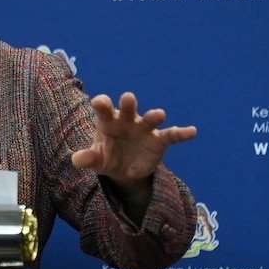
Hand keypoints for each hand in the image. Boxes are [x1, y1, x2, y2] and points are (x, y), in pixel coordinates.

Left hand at [71, 92, 196, 184]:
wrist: (124, 170)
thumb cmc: (107, 157)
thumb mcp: (97, 160)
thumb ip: (88, 158)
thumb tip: (75, 160)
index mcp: (108, 120)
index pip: (104, 108)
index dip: (102, 103)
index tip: (100, 101)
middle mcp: (127, 120)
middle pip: (128, 108)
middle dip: (129, 103)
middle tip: (129, 98)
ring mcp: (144, 128)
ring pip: (150, 119)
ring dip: (154, 116)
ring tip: (160, 114)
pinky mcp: (159, 140)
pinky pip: (171, 135)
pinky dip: (182, 133)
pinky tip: (192, 131)